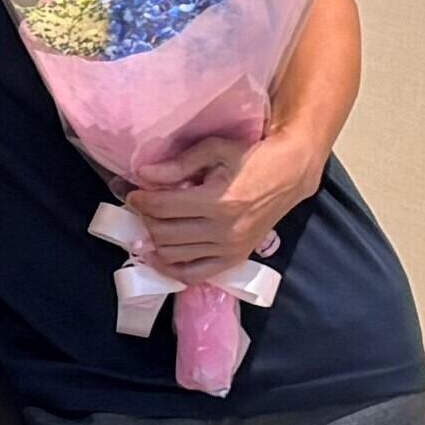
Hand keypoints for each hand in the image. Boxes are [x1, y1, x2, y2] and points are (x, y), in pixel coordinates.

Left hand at [124, 121, 317, 282]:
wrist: (290, 175)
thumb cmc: (252, 158)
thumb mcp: (216, 149)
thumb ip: (178, 164)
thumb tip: (143, 174)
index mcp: (219, 200)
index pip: (162, 208)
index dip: (140, 200)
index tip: (134, 192)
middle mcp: (224, 230)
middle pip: (164, 233)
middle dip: (146, 218)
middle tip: (145, 205)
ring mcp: (230, 248)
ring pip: (173, 254)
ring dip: (155, 240)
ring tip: (154, 223)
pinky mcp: (234, 258)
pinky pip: (193, 275)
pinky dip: (170, 269)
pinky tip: (158, 256)